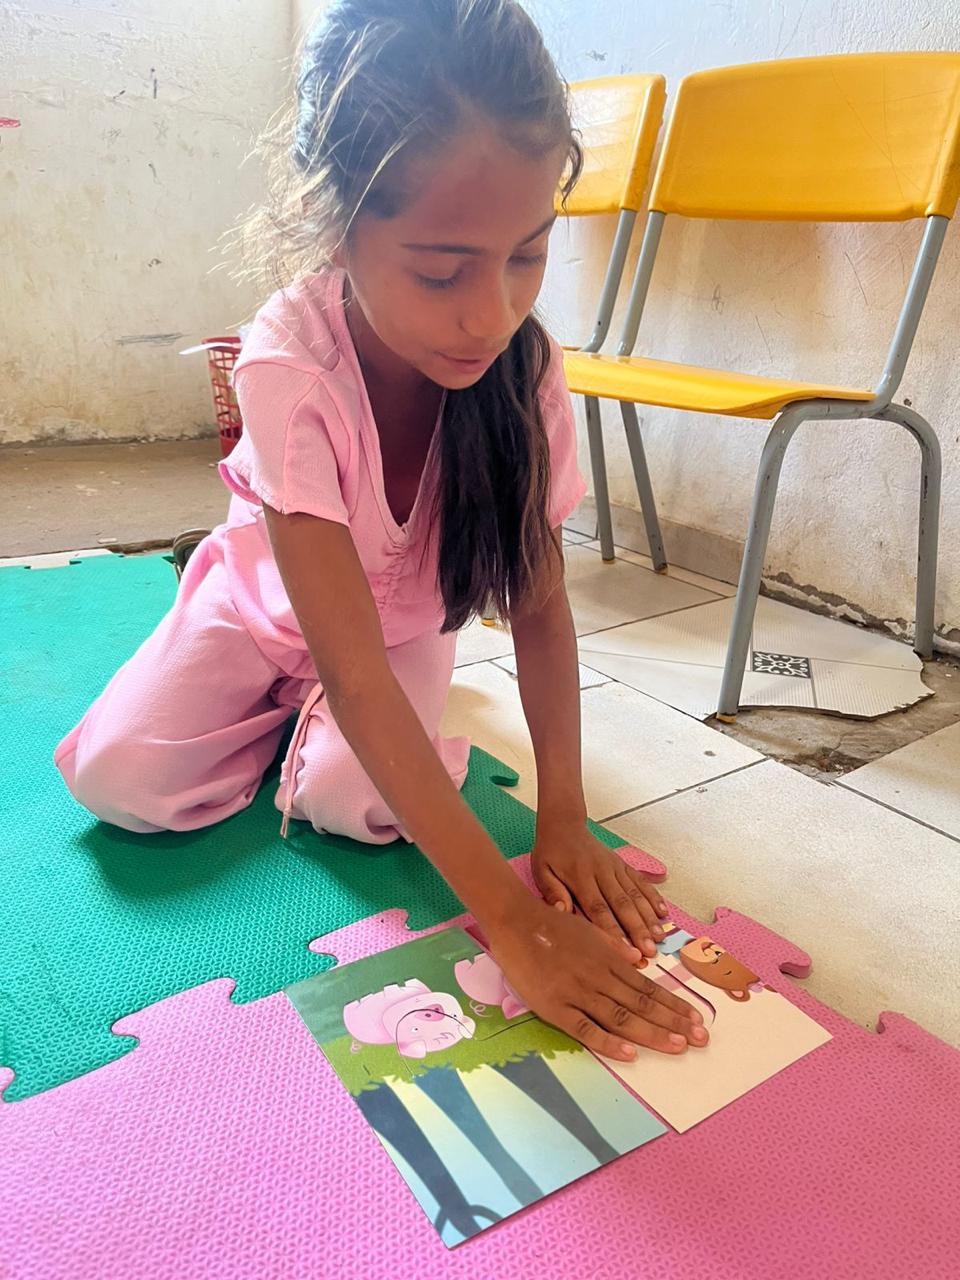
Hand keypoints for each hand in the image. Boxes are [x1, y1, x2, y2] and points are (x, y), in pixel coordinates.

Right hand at [486, 896, 708, 1060]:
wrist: (515, 920)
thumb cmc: (551, 923)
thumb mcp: (589, 929)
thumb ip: (614, 946)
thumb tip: (640, 958)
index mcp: (608, 959)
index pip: (648, 987)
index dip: (674, 1004)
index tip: (696, 1018)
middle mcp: (599, 976)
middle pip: (642, 1004)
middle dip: (674, 1023)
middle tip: (701, 1039)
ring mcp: (577, 992)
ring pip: (621, 1017)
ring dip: (652, 1033)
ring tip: (679, 1046)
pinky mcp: (555, 1006)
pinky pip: (585, 1028)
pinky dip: (608, 1042)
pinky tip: (629, 1054)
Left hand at [532, 822, 668, 958]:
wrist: (564, 825)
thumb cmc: (551, 852)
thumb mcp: (541, 871)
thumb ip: (552, 891)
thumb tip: (562, 911)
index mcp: (580, 877)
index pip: (598, 908)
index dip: (612, 931)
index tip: (624, 950)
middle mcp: (601, 872)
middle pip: (622, 904)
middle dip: (637, 928)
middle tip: (649, 950)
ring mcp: (615, 867)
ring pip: (635, 894)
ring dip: (648, 916)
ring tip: (659, 937)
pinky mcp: (622, 864)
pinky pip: (640, 881)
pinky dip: (653, 897)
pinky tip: (663, 912)